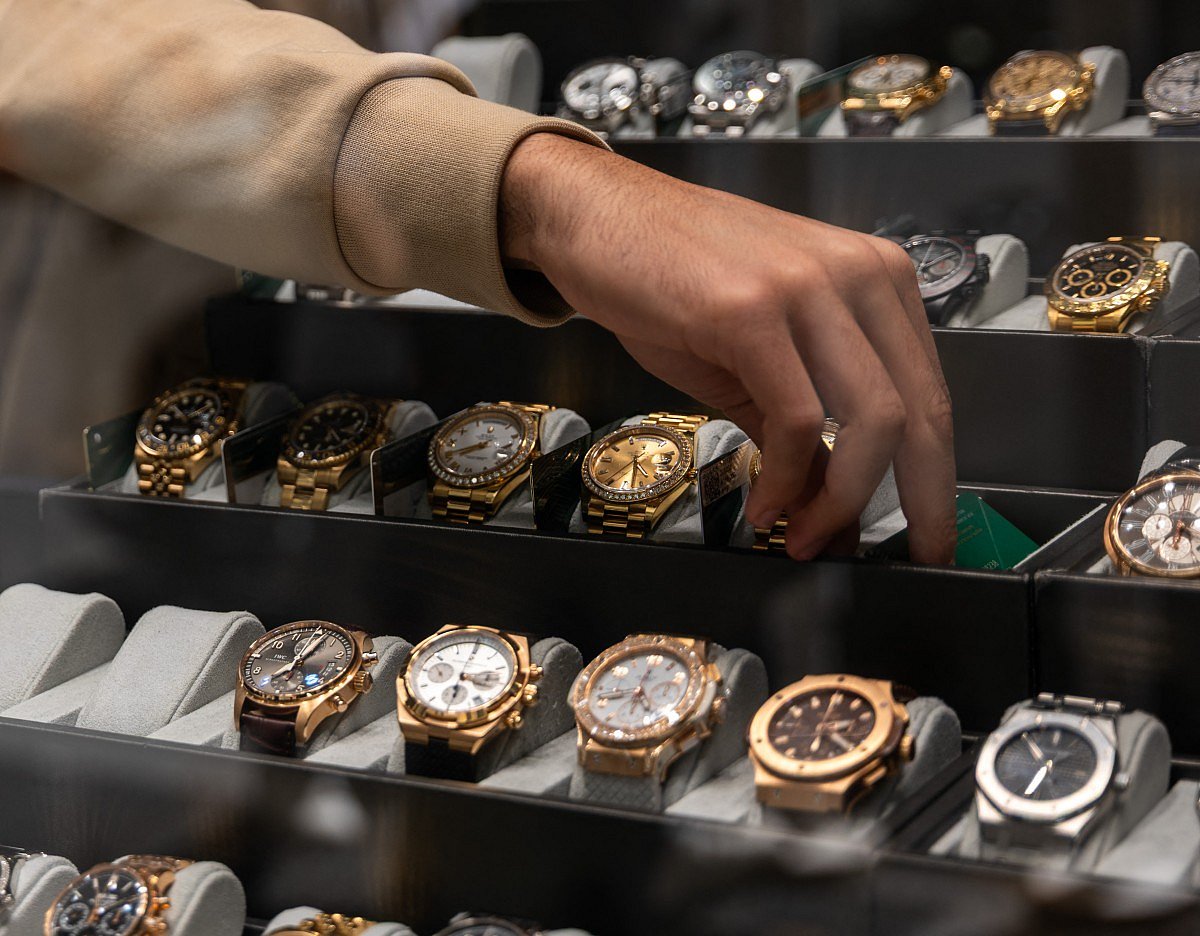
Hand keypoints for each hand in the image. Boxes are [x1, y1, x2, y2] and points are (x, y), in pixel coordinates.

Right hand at [500, 135, 955, 561]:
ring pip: (873, 422)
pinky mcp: (752, 309)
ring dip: (843, 501)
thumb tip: (834, 510)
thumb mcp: (756, 360)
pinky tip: (764, 505)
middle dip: (923, 503)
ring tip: (807, 539)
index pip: (931, 394)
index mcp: (877, 281)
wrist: (597, 218)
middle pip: (921, 413)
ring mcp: (808, 287)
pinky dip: (786, 478)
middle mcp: (860, 275)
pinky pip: (796, 419)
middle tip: (908, 559)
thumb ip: (805, 432)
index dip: (936, 478)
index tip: (931, 534)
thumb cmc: (674, 282)